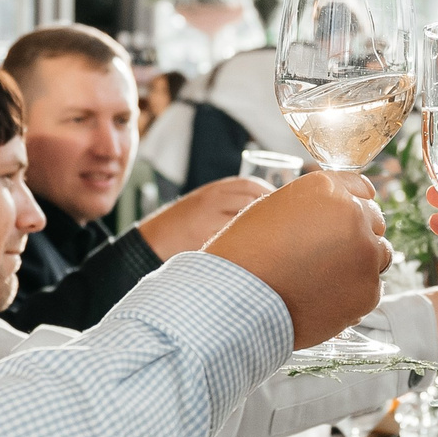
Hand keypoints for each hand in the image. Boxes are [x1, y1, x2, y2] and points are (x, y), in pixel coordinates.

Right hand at [138, 176, 271, 258]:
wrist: (155, 238)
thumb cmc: (184, 222)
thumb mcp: (205, 202)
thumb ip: (229, 200)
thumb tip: (268, 207)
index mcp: (214, 190)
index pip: (250, 185)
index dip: (269, 194)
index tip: (283, 206)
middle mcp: (211, 200)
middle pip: (251, 201)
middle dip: (270, 212)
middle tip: (283, 224)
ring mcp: (207, 219)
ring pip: (243, 220)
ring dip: (259, 229)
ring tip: (270, 239)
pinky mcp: (203, 238)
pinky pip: (230, 240)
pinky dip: (243, 244)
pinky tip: (252, 251)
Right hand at [205, 172, 390, 348]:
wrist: (236, 301)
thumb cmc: (245, 255)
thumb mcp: (274, 208)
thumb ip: (314, 203)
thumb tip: (347, 207)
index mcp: (327, 188)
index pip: (361, 189)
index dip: (351, 207)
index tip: (344, 221)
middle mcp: (353, 215)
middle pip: (374, 221)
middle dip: (357, 234)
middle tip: (326, 256)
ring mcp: (365, 254)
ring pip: (378, 255)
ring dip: (359, 263)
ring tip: (322, 279)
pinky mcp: (368, 291)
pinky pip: (371, 289)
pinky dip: (353, 294)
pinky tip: (322, 298)